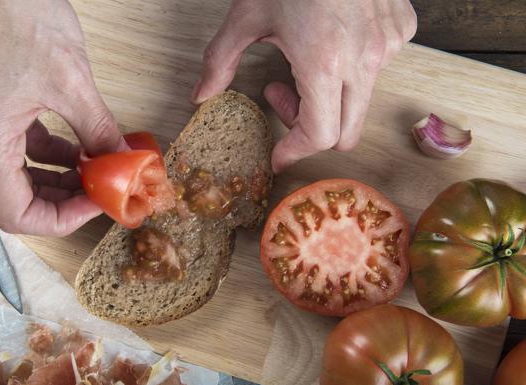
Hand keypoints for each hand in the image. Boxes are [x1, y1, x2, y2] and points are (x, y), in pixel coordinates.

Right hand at [0, 0, 125, 235]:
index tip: (96, 204)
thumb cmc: (18, 17)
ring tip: (98, 171)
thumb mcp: (72, 82)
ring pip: (22, 174)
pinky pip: (22, 147)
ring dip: (61, 177)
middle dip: (66, 199)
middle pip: (19, 197)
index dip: (61, 219)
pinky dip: (53, 153)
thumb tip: (122, 159)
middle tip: (103, 191)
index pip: (17, 213)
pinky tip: (81, 147)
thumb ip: (98, 129)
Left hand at [192, 0, 416, 171]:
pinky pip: (379, 69)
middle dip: (311, 132)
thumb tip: (201, 94)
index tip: (278, 156)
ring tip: (303, 64)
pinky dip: (353, 69)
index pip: (319, 136)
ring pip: (360, 102)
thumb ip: (220, 61)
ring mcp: (387, 45)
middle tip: (283, 102)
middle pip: (346, 133)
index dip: (295, 152)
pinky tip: (333, 43)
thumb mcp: (247, 16)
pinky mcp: (401, 29)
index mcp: (323, 63)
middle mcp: (363, 61)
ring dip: (329, 99)